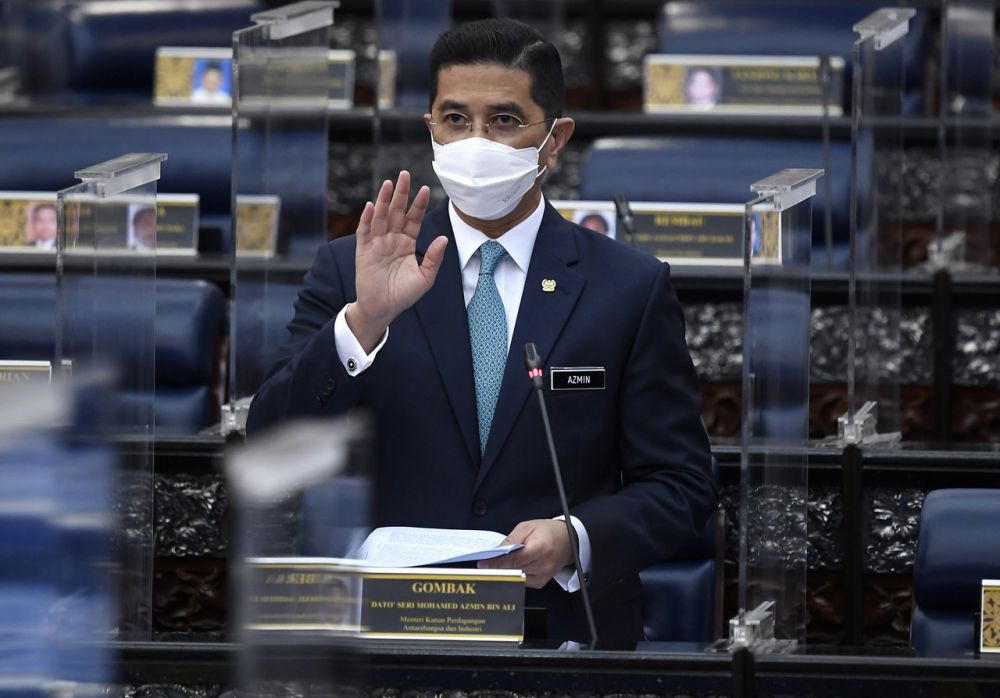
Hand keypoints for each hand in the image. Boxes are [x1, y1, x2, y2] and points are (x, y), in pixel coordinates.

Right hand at [347, 171, 447, 350]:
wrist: (382, 309)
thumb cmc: (404, 294)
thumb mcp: (425, 278)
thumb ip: (434, 258)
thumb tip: (444, 238)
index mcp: (407, 243)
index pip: (414, 219)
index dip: (419, 204)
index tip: (426, 189)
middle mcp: (392, 239)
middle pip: (397, 212)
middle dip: (401, 193)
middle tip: (404, 174)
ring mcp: (377, 244)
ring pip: (381, 217)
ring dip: (384, 200)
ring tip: (388, 184)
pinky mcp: (363, 251)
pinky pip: (365, 232)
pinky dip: (367, 219)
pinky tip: (372, 206)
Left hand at [478, 519, 573, 588]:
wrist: (568, 540)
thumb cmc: (548, 531)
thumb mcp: (527, 527)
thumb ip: (510, 540)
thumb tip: (495, 553)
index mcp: (540, 549)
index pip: (514, 560)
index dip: (497, 563)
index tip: (483, 564)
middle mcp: (543, 566)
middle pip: (513, 569)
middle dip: (497, 566)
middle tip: (484, 564)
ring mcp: (542, 577)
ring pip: (515, 576)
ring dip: (505, 570)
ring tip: (497, 563)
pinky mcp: (540, 583)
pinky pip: (520, 580)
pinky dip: (514, 573)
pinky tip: (512, 566)